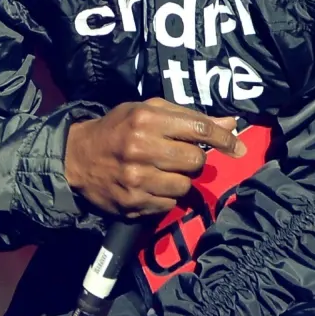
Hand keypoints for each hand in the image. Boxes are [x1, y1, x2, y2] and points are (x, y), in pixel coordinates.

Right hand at [65, 98, 242, 217]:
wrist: (76, 158)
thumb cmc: (117, 129)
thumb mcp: (146, 112)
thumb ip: (187, 117)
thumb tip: (230, 125)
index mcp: (145, 120)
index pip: (198, 128)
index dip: (223, 139)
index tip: (238, 148)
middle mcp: (141, 149)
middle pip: (195, 160)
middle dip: (192, 159)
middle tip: (177, 156)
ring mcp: (137, 179)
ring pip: (185, 185)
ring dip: (179, 179)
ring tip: (161, 172)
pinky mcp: (133, 203)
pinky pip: (170, 203)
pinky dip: (165, 196)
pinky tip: (150, 186)